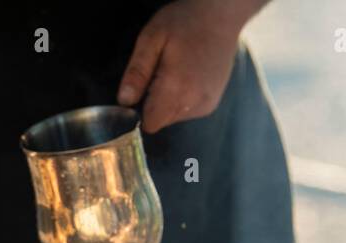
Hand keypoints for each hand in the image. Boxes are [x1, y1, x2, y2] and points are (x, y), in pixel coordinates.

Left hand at [117, 0, 262, 133]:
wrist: (221, 15)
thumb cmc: (184, 22)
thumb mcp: (151, 39)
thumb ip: (137, 72)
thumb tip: (124, 101)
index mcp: (177, 89)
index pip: (150, 123)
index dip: (141, 110)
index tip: (144, 88)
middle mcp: (195, 102)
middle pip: (161, 121)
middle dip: (154, 103)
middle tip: (161, 73)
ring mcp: (207, 104)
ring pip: (174, 117)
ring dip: (168, 101)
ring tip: (177, 72)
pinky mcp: (212, 103)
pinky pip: (187, 112)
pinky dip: (183, 99)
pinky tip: (188, 76)